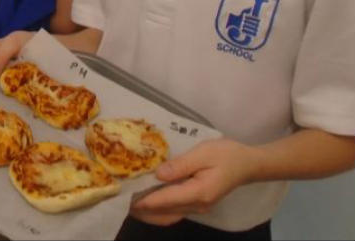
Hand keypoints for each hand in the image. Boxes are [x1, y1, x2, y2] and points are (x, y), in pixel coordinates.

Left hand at [130, 138, 256, 224]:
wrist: (247, 164)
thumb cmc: (225, 155)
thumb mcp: (202, 153)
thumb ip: (180, 165)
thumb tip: (157, 174)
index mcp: (198, 193)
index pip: (165, 200)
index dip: (144, 199)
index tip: (125, 196)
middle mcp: (197, 205)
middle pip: (164, 212)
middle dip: (142, 209)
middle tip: (121, 200)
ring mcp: (199, 208)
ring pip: (169, 216)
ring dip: (149, 212)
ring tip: (130, 201)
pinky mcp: (198, 204)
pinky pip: (175, 212)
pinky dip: (159, 210)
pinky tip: (148, 201)